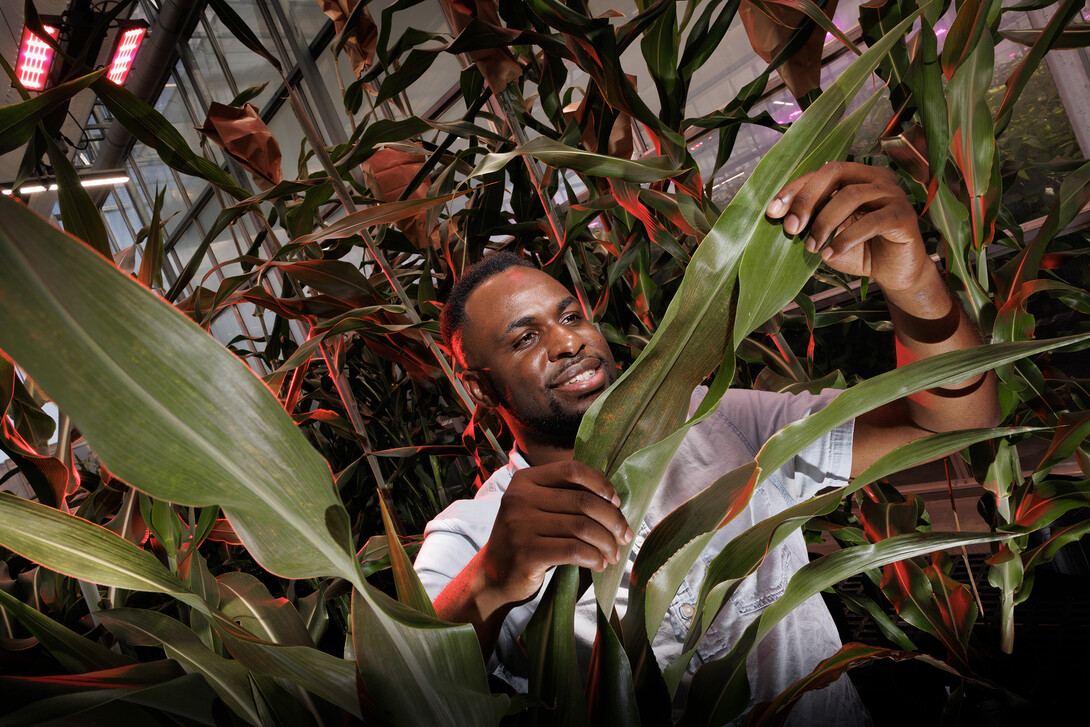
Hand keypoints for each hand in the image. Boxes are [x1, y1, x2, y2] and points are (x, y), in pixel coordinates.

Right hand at [478, 460, 633, 606]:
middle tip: (624, 536)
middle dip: (612, 520)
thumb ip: (565, 498)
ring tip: (613, 554)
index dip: (601, 484)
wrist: (494, 576)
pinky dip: (594, 558)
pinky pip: (574, 551)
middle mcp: (519, 497)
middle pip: (583, 501)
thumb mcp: (538, 509)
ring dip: (606, 543)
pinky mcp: (526, 552)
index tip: (616, 502)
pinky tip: (599, 564)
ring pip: (582, 527)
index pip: (572, 470)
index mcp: (525, 480)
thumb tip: (614, 502)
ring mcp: (520, 525)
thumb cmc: (528, 540)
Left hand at [765, 162, 931, 291]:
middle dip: (807, 199)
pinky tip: (829, 255)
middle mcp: (876, 178)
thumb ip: (810, 221)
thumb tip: (780, 216)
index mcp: (857, 175)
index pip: (820, 173)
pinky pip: (871, 222)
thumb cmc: (858, 250)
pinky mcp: (903, 216)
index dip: (794, 189)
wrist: (894, 273)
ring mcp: (893, 194)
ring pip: (851, 195)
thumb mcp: (828, 234)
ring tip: (811, 247)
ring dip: (824, 223)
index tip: (772, 211)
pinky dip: (845, 239)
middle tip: (791, 228)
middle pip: (835, 172)